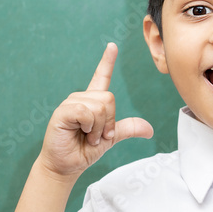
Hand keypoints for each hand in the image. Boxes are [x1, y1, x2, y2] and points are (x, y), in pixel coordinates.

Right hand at [39, 43, 152, 177]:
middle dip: (108, 122)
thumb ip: (127, 129)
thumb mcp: (111, 138)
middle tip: (97, 135)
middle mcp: (81, 99)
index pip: (101, 77)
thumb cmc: (84, 150)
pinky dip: (89, 126)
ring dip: (98, 128)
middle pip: (109, 98)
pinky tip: (80, 132)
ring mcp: (71, 104)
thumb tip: (149, 129)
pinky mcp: (62, 112)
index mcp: (93, 102)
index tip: (112, 46)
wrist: (67, 166)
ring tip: (87, 136)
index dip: (107, 61)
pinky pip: (85, 112)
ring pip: (99, 106)